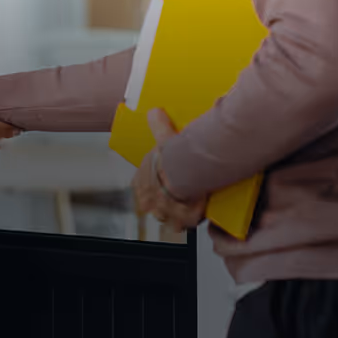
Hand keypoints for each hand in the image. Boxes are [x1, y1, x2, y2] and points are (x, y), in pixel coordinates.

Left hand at [132, 109, 203, 234]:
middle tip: (177, 195)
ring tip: (189, 204)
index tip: (163, 181)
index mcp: (140, 183)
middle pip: (154, 205)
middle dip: (163, 201)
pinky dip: (190, 221)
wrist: (186, 174)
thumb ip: (158, 124)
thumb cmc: (173, 158)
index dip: (153, 184)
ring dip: (176, 212)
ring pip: (167, 216)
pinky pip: (183, 225)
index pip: (142, 187)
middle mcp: (148, 202)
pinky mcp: (179, 222)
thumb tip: (154, 112)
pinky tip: (197, 215)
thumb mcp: (163, 137)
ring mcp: (162, 213)